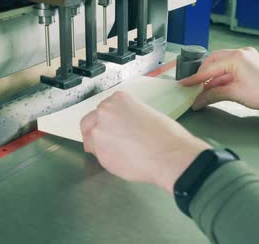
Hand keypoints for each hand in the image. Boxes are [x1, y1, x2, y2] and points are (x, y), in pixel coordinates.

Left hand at [80, 92, 210, 193]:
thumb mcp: (146, 114)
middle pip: (90, 122)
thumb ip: (127, 117)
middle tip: (111, 143)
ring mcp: (99, 130)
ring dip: (101, 147)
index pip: (103, 109)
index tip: (112, 128)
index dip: (107, 122)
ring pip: (90, 140)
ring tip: (121, 154)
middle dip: (97, 132)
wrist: (169, 154)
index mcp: (118, 99)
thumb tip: (122, 127)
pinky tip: (122, 160)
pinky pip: (97, 156)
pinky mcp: (98, 150)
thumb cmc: (165, 137)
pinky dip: (106, 159)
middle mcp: (105, 111)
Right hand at [181, 47, 258, 110]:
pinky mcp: (250, 61)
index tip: (184, 83)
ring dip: (213, 76)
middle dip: (203, 74)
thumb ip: (212, 95)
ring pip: (221, 63)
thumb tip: (198, 100)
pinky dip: (222, 75)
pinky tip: (217, 85)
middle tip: (194, 85)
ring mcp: (246, 55)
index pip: (210, 68)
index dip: (195, 78)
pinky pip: (230, 65)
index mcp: (237, 58)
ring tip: (205, 89)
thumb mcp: (234, 94)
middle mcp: (241, 52)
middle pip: (213, 60)